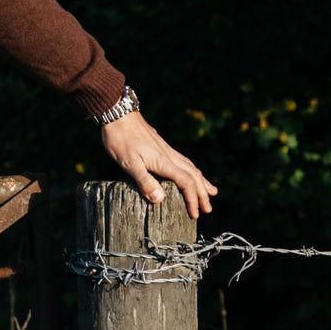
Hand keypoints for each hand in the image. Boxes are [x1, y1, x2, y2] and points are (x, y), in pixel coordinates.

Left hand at [101, 113, 217, 219]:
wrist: (119, 115)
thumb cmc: (121, 139)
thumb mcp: (129, 163)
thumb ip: (144, 181)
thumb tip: (160, 200)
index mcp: (164, 162)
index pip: (186, 183)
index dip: (192, 199)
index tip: (195, 214)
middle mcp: (170, 156)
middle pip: (193, 176)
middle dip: (202, 194)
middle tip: (208, 209)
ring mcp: (167, 151)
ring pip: (191, 168)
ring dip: (201, 182)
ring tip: (211, 192)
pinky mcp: (162, 147)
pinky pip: (184, 162)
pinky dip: (193, 171)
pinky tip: (192, 172)